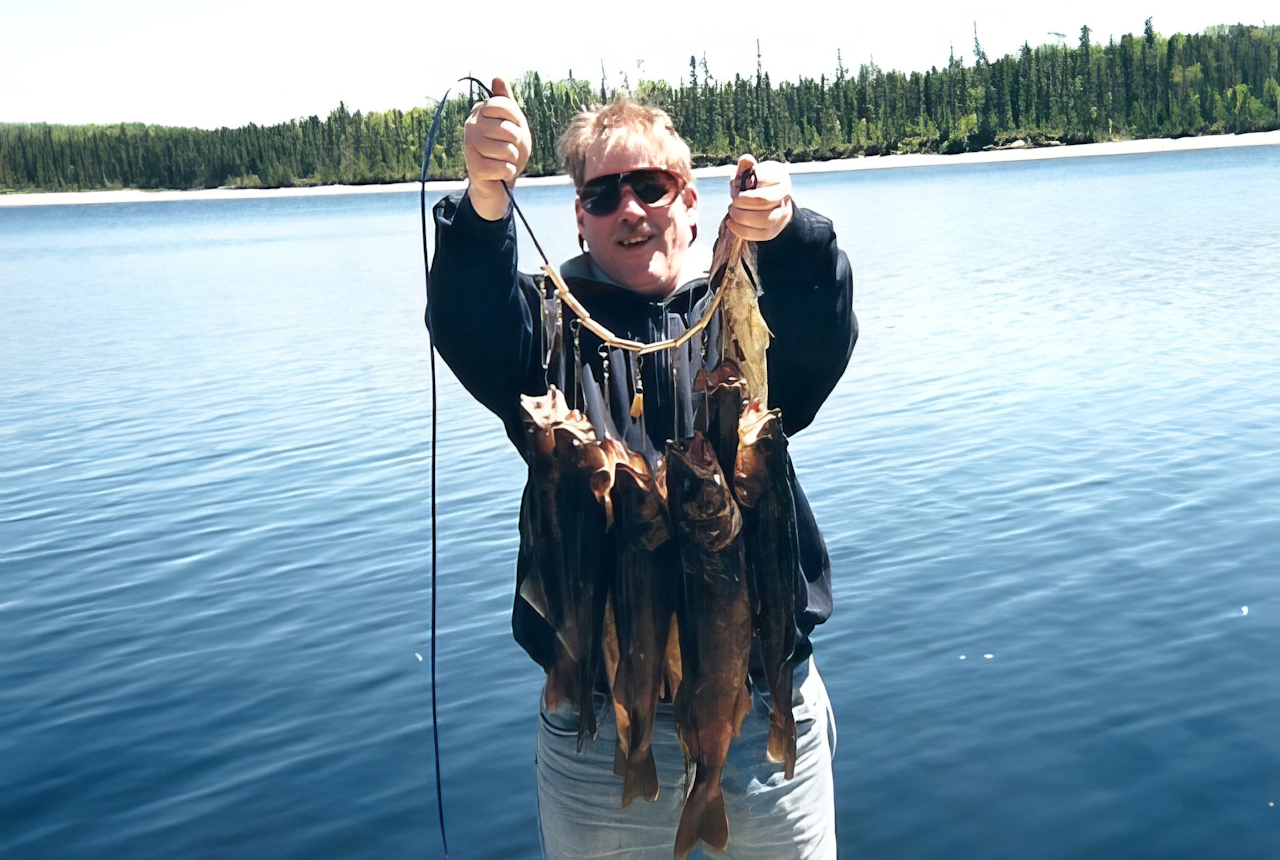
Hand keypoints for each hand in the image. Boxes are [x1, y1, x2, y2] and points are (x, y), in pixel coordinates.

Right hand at [463, 77, 531, 220]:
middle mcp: (471, 126)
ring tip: (504, 161)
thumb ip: (505, 101)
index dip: (517, 121)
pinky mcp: (474, 167)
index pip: (506, 106)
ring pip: (508, 150)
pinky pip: (505, 167)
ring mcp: (470, 146)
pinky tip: (501, 172)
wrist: (497, 180)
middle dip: (517, 144)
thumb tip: (497, 77)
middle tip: (509, 149)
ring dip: (513, 159)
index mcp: (480, 112)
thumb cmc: (506, 148)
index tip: (511, 130)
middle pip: (509, 130)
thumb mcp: (512, 122)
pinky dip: (509, 172)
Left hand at [726, 154, 792, 241]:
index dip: (749, 181)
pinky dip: (740, 230)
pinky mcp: (772, 232)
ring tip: (732, 211)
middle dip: (742, 201)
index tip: (744, 182)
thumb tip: (746, 160)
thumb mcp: (751, 171)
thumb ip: (746, 165)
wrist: (769, 204)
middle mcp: (785, 197)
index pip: (764, 179)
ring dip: (741, 216)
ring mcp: (781, 217)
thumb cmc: (756, 186)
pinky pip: (757, 235)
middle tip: (734, 201)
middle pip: (763, 200)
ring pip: (763, 220)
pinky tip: (731, 223)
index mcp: (781, 178)